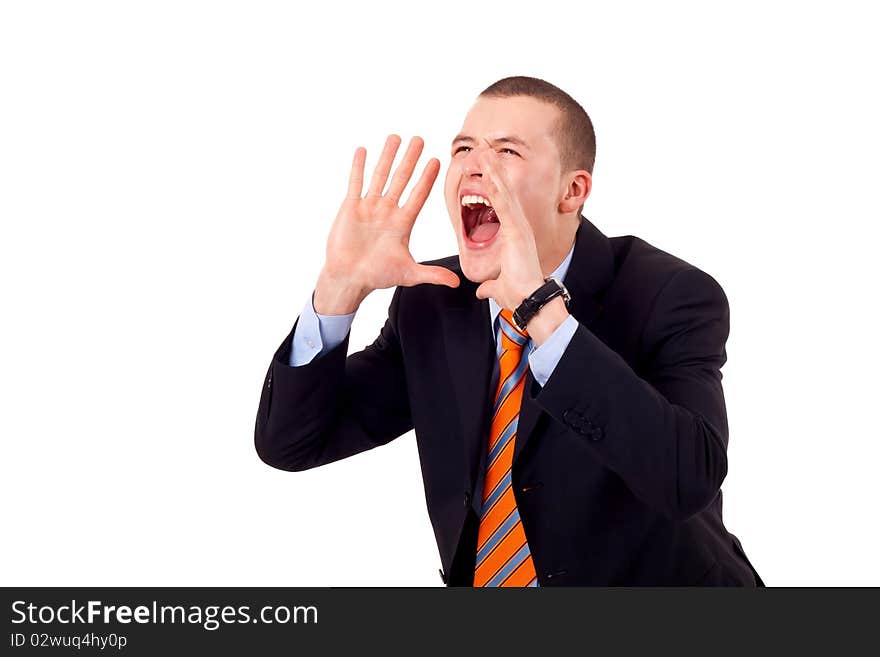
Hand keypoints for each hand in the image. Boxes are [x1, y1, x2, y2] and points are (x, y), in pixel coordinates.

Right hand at [315, 134, 459, 313]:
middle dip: (410, 159)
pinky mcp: (351, 208)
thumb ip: (432, 274)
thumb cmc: (377, 275)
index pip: (418, 195)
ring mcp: (369, 207)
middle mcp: (388, 211)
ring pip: (380, 176)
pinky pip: (355, 183)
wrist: (348, 278)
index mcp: (403, 223)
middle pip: (401, 179)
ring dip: (387, 156)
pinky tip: (363, 151)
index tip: (436, 161)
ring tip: (396, 137)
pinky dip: (358, 167)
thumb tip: (457, 283)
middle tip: (419, 139)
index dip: (427, 179)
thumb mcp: (408, 273)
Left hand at [472, 142, 545, 310]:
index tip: (484, 169)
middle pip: (504, 191)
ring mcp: (518, 227)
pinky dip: (495, 189)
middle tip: (485, 148)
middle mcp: (518, 226)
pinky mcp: (515, 231)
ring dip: (494, 171)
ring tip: (485, 151)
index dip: (493, 185)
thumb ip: (489, 287)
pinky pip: (502, 206)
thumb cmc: (518, 295)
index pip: (501, 204)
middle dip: (494, 169)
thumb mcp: (497, 288)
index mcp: (514, 235)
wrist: (530, 301)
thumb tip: (482, 292)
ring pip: (504, 193)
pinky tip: (486, 174)